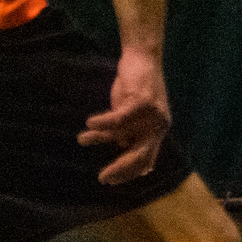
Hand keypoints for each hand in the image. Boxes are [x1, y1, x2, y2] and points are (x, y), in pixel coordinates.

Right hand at [79, 48, 171, 184]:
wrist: (144, 59)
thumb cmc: (136, 88)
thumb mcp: (133, 114)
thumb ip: (130, 131)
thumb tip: (121, 147)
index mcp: (157, 131)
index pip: (146, 160)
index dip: (130, 173)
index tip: (112, 181)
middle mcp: (158, 126)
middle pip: (140, 156)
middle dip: (121, 169)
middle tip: (103, 178)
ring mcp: (152, 115)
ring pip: (123, 135)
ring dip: (100, 139)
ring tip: (82, 139)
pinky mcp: (142, 101)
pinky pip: (119, 119)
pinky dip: (103, 123)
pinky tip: (90, 123)